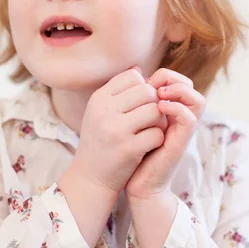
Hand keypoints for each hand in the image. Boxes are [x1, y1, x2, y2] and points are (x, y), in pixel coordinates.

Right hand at [70, 67, 166, 194]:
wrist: (90, 177)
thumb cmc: (100, 141)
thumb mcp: (100, 112)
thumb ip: (118, 91)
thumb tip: (138, 69)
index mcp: (99, 99)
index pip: (133, 77)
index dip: (143, 88)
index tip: (140, 104)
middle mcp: (105, 111)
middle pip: (147, 91)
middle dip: (154, 103)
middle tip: (149, 118)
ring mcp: (116, 130)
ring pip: (155, 111)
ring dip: (158, 121)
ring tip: (150, 130)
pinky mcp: (129, 149)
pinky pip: (157, 134)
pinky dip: (158, 139)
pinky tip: (148, 145)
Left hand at [126, 68, 205, 201]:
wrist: (136, 184)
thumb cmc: (132, 153)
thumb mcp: (132, 121)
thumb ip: (136, 100)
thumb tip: (134, 71)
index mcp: (169, 111)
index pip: (178, 81)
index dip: (164, 75)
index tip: (142, 82)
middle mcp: (180, 119)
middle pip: (190, 87)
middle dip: (173, 79)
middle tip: (154, 85)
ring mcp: (182, 131)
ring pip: (198, 100)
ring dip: (179, 91)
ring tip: (159, 94)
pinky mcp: (181, 143)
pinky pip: (190, 118)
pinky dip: (176, 108)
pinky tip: (159, 109)